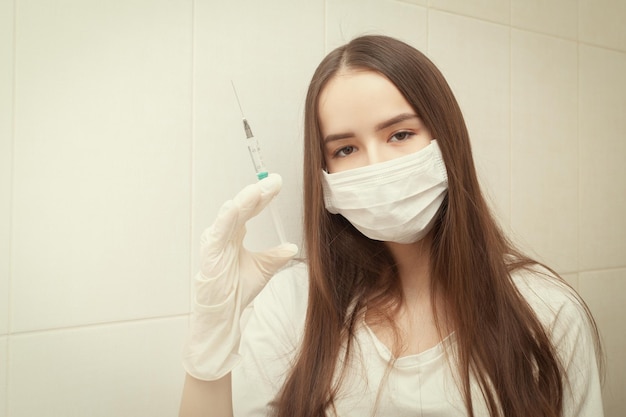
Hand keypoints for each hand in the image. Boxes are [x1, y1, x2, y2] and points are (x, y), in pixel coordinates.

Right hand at [183, 174, 297, 380]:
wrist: (224, 313)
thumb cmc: (238, 290)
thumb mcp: (264, 268)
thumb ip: (276, 256)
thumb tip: (293, 246)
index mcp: (235, 234)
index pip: (250, 209)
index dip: (263, 196)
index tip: (277, 182)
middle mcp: (224, 233)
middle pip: (242, 207)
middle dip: (258, 192)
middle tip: (274, 180)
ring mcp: (216, 240)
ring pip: (231, 214)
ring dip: (244, 201)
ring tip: (257, 189)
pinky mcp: (210, 251)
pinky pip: (219, 231)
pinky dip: (227, 217)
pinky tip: (236, 206)